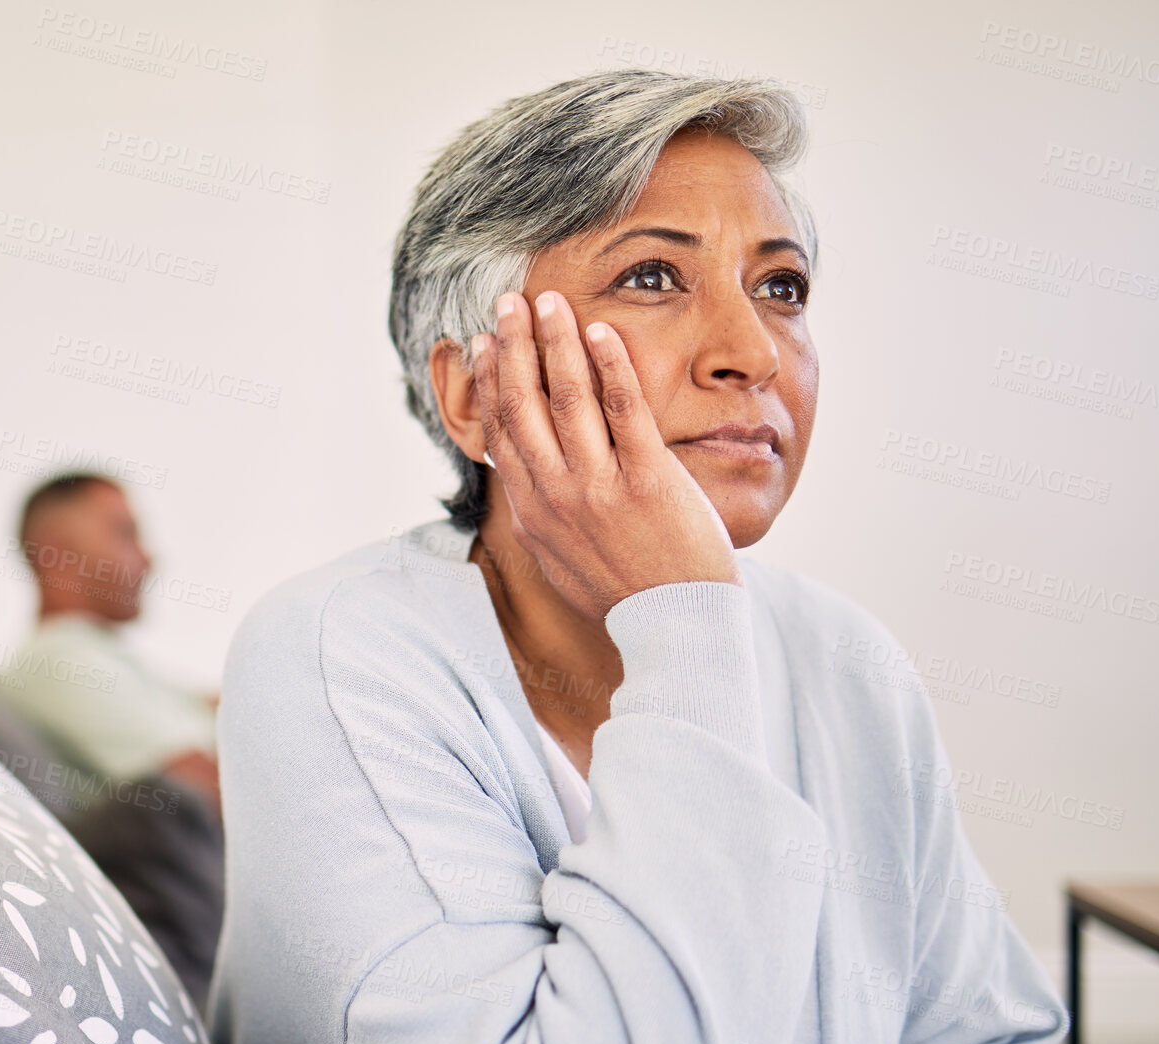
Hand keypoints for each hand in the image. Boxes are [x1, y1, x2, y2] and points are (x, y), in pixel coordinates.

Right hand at [470, 289, 740, 622]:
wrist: (676, 625)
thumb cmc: (624, 595)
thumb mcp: (561, 563)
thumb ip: (540, 519)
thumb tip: (521, 486)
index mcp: (533, 513)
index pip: (501, 433)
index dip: (488, 383)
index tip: (482, 344)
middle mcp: (557, 497)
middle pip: (523, 406)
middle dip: (512, 347)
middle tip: (507, 302)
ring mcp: (600, 488)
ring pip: (566, 399)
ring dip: (554, 343)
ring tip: (548, 302)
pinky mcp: (648, 480)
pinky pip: (624, 410)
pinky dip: (610, 366)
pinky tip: (601, 331)